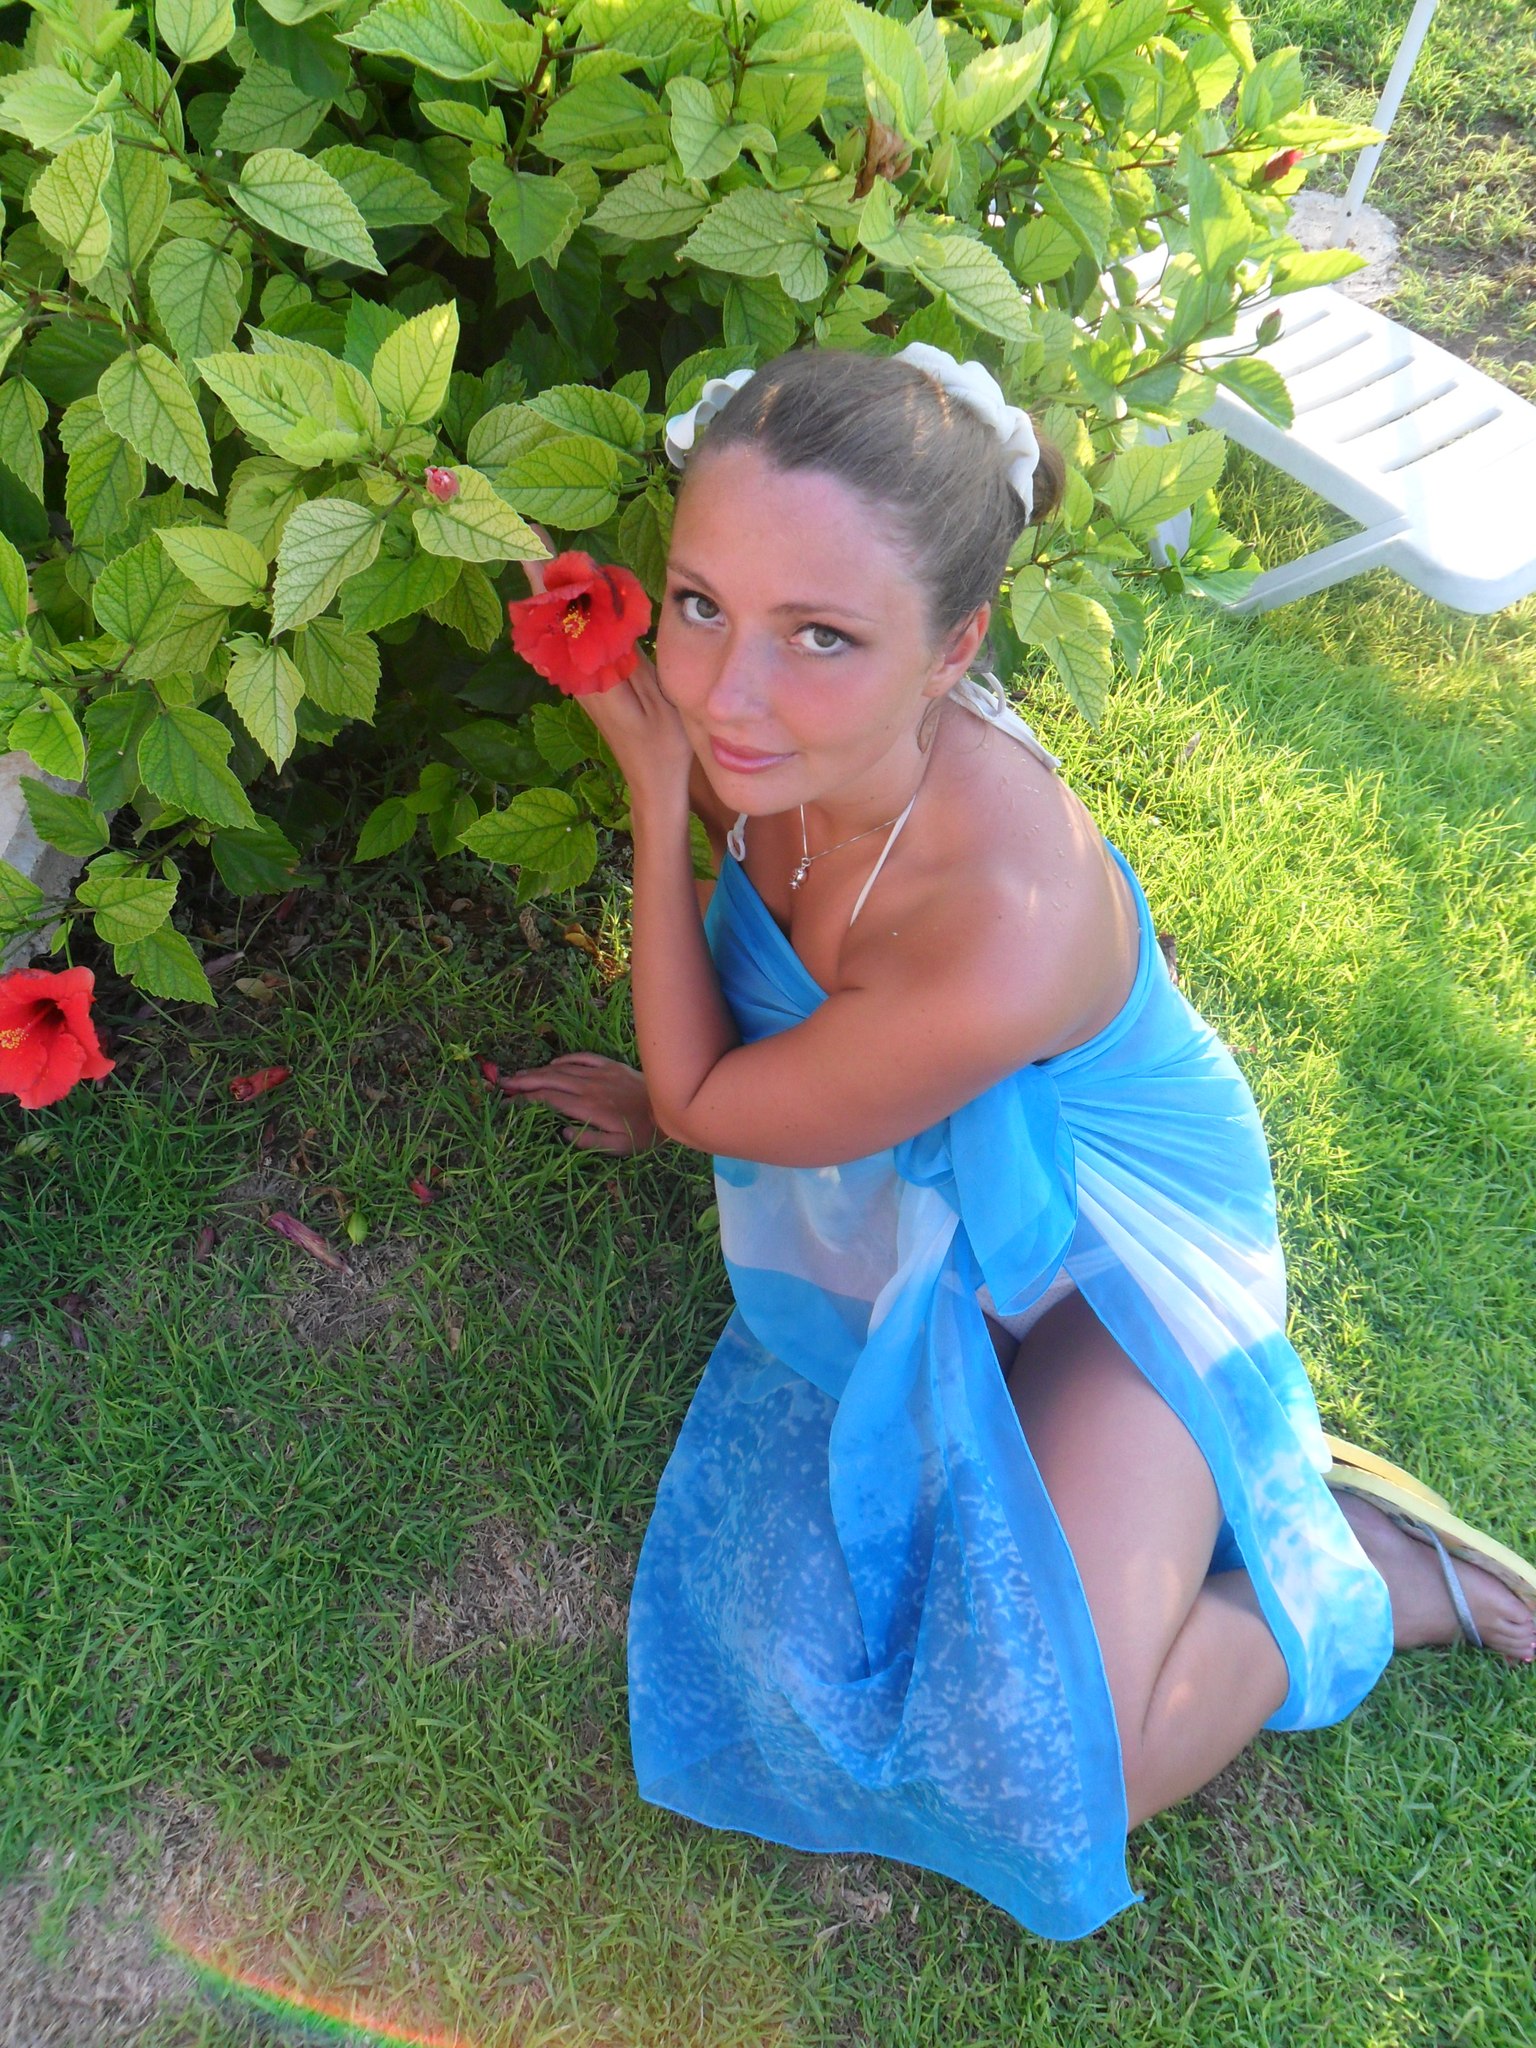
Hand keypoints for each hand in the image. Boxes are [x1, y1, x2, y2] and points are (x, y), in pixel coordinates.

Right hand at [500, 1053, 661, 1154]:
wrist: (671, 1107)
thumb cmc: (644, 1133)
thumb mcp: (618, 1148)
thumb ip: (589, 1141)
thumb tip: (562, 1132)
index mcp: (588, 1107)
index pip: (548, 1099)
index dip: (524, 1100)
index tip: (506, 1103)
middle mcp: (590, 1086)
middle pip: (549, 1080)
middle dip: (523, 1081)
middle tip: (501, 1083)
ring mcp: (600, 1073)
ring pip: (562, 1069)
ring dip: (538, 1071)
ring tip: (518, 1075)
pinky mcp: (611, 1065)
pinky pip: (582, 1058)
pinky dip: (564, 1060)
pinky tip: (552, 1064)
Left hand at [516, 549, 693, 809]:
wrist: (653, 781)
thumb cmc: (663, 745)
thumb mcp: (655, 699)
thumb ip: (628, 657)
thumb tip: (602, 615)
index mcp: (590, 673)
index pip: (563, 616)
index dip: (548, 577)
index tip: (533, 541)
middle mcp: (576, 672)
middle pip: (552, 613)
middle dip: (541, 570)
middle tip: (526, 529)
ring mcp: (580, 676)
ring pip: (560, 623)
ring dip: (552, 584)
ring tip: (538, 546)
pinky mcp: (590, 679)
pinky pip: (575, 635)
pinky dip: (571, 606)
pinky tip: (573, 589)